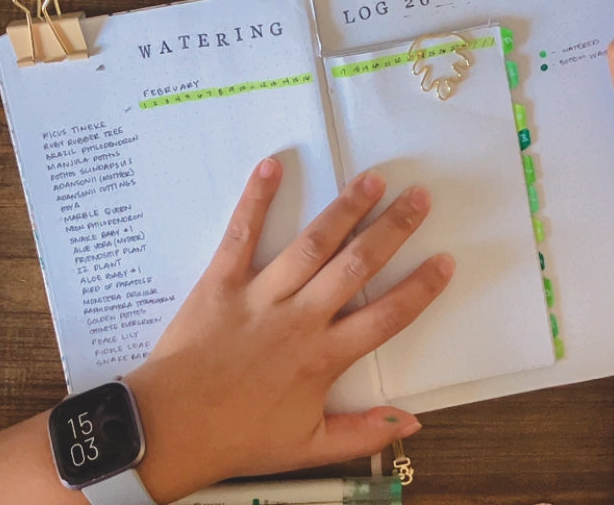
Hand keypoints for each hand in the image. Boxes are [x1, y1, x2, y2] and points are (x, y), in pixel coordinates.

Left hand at [125, 158, 454, 502]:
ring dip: (345, 209)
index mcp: (324, 357)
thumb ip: (364, 433)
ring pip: (312, 244)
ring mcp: (261, 295)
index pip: (387, 316)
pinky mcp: (222, 280)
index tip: (445, 260)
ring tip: (370, 179)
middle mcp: (300, 318)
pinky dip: (257, 198)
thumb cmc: (240, 437)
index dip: (421, 288)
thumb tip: (413, 421)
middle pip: (357, 266)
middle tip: (417, 196)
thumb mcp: (309, 447)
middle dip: (392, 229)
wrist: (168, 430)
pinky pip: (242, 233)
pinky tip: (272, 165)